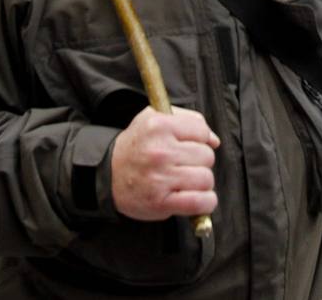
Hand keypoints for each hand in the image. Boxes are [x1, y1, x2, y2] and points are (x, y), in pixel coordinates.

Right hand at [111, 106, 219, 221]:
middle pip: (206, 156)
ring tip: (188, 181)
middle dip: (200, 161)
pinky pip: (200, 202)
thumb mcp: (153, 119)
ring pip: (206, 179)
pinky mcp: (161, 202)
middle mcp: (160, 150)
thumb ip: (187, 121)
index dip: (201, 139)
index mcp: (159, 125)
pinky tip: (198, 199)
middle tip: (186, 165)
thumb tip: (214, 140)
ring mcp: (161, 177)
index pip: (201, 130)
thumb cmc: (136, 146)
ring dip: (202, 182)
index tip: (192, 145)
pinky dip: (205, 202)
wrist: (107, 174)